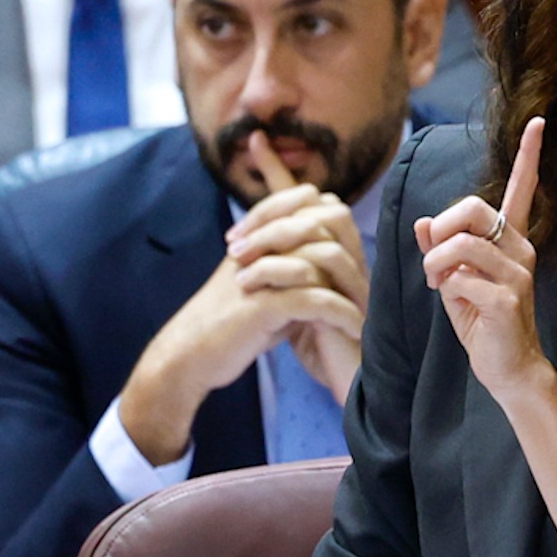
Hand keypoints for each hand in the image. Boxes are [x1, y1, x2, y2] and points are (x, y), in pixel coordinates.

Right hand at [119, 133, 365, 462]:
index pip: (300, 200)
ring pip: (319, 258)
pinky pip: (314, 300)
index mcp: (255, 237)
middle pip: (315, 221)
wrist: (187, 356)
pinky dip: (340, 314)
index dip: (331, 217)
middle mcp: (257, 247)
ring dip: (352, 287)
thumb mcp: (261, 288)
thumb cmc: (228, 326)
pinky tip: (355, 329)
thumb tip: (328, 261)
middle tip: (368, 282)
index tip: (354, 250)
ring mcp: (259, 274)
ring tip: (369, 311)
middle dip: (349, 251)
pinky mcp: (262, 306)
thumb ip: (290, 270)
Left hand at [415, 117, 547, 401]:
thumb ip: (439, 250)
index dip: (529, 156)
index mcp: (511, 240)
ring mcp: (517, 273)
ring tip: (439, 283)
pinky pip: (459, 279)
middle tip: (435, 261)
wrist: (508, 368)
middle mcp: (520, 249)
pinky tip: (458, 304)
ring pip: (458, 244)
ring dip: (435, 265)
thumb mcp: (452, 280)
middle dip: (439, 231)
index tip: (539, 122)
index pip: (522, 189)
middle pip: (470, 208)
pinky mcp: (507, 298)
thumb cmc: (481, 321)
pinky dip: (446, 290)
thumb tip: (422, 224)